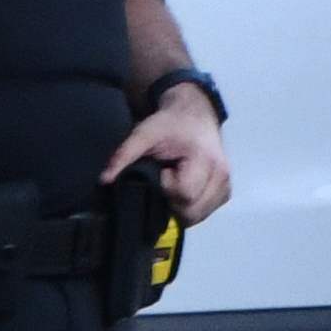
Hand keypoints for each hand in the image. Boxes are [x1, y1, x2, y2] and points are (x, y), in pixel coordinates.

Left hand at [104, 89, 234, 229]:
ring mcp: (226, 185)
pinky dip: (192, 207)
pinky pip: (205, 212)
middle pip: (192, 212)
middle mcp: (221, 175)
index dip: (166, 188)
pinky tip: (183, 191)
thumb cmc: (170, 124)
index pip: (184, 194)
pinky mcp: (225, 192)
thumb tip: (104, 180)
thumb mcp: (144, 133)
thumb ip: (124, 155)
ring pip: (199, 216)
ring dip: (181, 207)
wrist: (195, 114)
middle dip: (172, 203)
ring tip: (173, 184)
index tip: (160, 172)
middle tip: (163, 181)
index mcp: (206, 160)